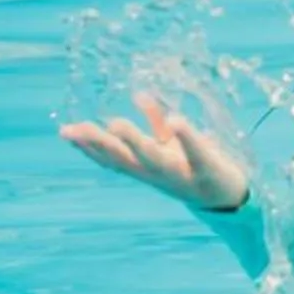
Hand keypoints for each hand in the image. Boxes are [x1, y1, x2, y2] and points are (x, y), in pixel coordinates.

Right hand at [59, 93, 249, 212]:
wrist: (229, 198)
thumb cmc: (193, 168)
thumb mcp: (171, 145)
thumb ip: (155, 122)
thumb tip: (138, 95)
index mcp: (146, 168)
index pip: (112, 158)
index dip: (88, 147)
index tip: (64, 132)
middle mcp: (158, 174)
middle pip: (125, 160)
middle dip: (100, 145)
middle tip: (75, 129)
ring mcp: (181, 174)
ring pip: (154, 159)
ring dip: (134, 142)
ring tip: (115, 123)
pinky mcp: (207, 170)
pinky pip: (197, 153)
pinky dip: (186, 137)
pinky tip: (175, 119)